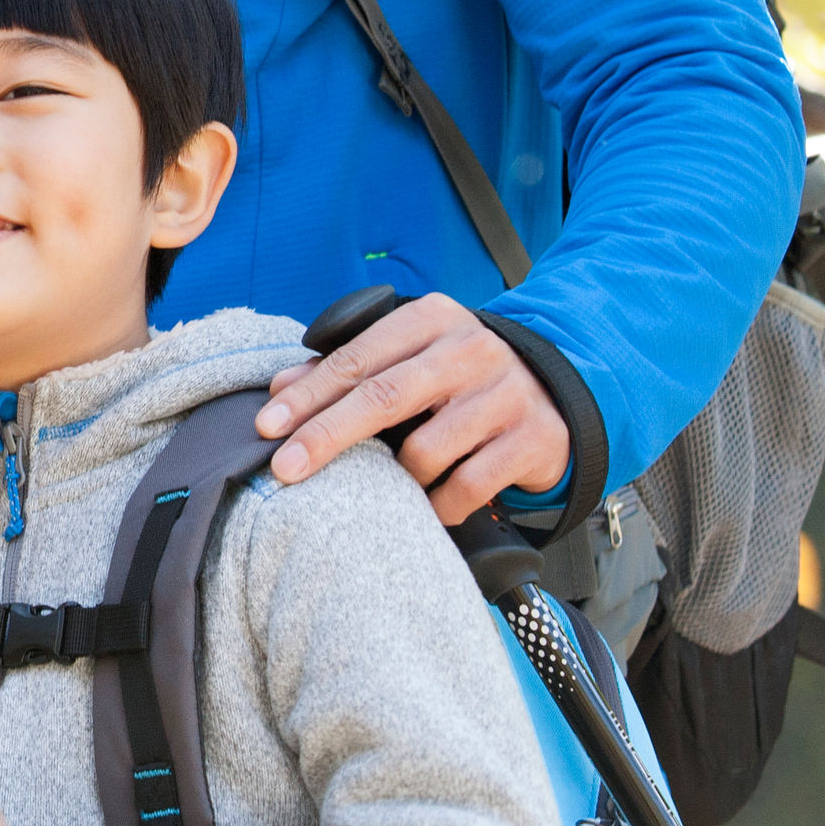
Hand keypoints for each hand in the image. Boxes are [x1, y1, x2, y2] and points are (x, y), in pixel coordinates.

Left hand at [255, 291, 569, 521]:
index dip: (308, 395)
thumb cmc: (462, 377)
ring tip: (395, 481)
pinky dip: (439, 505)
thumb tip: (279, 388)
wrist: (557, 394)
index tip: (268, 426)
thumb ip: (349, 367)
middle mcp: (470, 350)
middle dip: (326, 435)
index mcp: (432, 319)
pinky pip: (466, 486)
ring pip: (426, 451)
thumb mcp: (412, 356)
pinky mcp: (532, 440)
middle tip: (285, 468)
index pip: (357, 357)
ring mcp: (505, 394)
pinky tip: (430, 506)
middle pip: (384, 397)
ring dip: (397, 477)